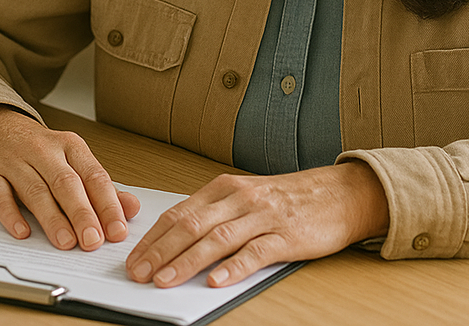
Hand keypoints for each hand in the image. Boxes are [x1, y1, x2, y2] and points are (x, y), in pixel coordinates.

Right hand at [0, 105, 140, 251]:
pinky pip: (0, 195)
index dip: (107, 204)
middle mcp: (44, 151)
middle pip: (66, 183)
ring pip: (36, 191)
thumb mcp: (71, 159)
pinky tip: (22, 232)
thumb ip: (100, 186)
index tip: (118, 230)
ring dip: (52, 218)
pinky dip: (11, 214)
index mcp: (70, 146)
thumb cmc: (38, 149)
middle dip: (82, 213)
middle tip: (93, 241)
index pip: (94, 176)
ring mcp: (15, 162)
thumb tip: (131, 207)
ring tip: (66, 242)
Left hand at [125, 161, 387, 287]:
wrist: (335, 193)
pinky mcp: (285, 236)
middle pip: (192, 225)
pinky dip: (233, 268)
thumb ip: (213, 213)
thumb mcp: (244, 197)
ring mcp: (262, 216)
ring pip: (217, 239)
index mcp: (224, 187)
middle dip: (160, 250)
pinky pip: (255, 253)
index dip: (154, 237)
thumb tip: (173, 239)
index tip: (133, 258)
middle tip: (138, 273)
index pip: (179, 213)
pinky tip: (216, 281)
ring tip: (165, 280)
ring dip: (187, 261)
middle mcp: (239, 198)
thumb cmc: (285, 198)